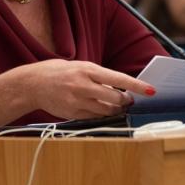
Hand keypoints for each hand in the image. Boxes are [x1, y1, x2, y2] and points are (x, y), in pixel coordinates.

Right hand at [21, 60, 155, 119]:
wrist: (32, 84)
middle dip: (125, 101)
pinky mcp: (72, 114)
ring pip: (106, 111)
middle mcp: (83, 86)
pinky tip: (100, 109)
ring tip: (116, 105)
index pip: (119, 79)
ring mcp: (77, 101)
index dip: (137, 86)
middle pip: (115, 99)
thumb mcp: (80, 66)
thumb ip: (99, 76)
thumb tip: (119, 88)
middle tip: (128, 100)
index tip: (151, 90)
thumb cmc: (59, 72)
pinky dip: (101, 114)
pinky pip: (94, 117)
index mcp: (87, 70)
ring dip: (115, 109)